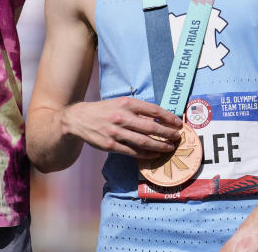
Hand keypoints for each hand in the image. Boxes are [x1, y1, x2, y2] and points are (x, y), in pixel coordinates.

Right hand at [63, 97, 182, 158]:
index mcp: (126, 104)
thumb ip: (136, 110)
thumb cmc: (103, 110)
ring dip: (160, 146)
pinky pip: (133, 152)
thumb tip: (158, 119)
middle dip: (168, 133)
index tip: (178, 123)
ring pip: (144, 141)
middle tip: (177, 137)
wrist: (79, 118)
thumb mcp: (119, 103)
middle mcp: (122, 117)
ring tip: (169, 147)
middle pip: (151, 127)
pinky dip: (146, 154)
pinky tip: (154, 154)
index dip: (168, 117)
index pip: (153, 110)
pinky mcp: (111, 145)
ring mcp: (116, 132)